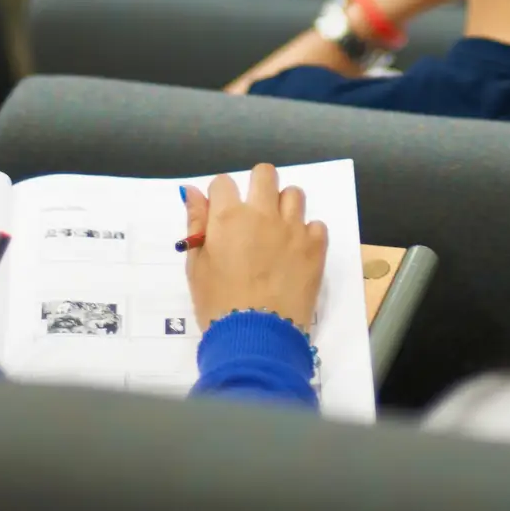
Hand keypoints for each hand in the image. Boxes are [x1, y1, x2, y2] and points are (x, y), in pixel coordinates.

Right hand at [183, 165, 327, 331]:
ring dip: (284, 207)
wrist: (257, 337)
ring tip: (277, 232)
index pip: (223, 182)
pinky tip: (296, 253)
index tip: (222, 214)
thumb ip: (196, 225)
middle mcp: (263, 213)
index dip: (221, 196)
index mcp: (229, 217)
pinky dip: (307, 234)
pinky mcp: (316, 246)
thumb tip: (193, 192)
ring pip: (294, 194)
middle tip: (254, 213)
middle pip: (265, 173)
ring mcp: (293, 228)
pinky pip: (316, 225)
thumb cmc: (218, 304)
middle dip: (258, 186)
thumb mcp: (196, 266)